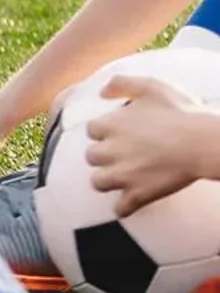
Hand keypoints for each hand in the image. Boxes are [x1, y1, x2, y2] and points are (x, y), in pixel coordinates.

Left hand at [86, 74, 219, 215]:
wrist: (200, 143)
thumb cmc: (179, 113)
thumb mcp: (149, 87)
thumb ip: (122, 84)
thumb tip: (102, 92)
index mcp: (110, 125)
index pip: (92, 130)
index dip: (103, 133)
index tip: (115, 135)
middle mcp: (110, 150)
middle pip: (91, 156)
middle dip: (102, 157)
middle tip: (118, 157)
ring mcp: (123, 174)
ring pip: (99, 182)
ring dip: (107, 181)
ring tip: (119, 180)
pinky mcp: (139, 194)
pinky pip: (121, 208)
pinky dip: (123, 208)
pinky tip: (127, 206)